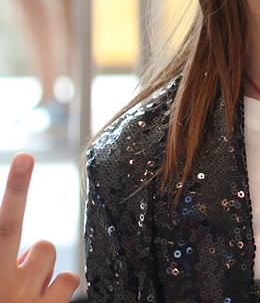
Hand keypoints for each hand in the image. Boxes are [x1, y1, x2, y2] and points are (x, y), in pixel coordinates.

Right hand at [0, 153, 79, 301]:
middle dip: (16, 189)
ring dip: (41, 267)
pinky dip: (59, 290)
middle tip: (26, 157)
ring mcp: (18, 298)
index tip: (23, 158)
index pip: (0, 227)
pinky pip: (68, 280)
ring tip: (26, 293)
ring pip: (44, 252)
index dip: (13, 192)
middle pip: (7, 229)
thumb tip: (31, 249)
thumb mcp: (1, 286)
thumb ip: (8, 263)